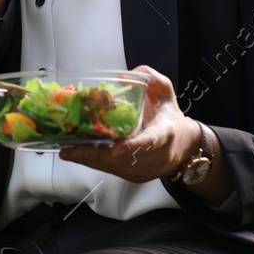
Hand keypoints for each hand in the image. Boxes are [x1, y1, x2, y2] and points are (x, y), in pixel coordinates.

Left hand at [58, 65, 198, 182]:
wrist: (185, 146)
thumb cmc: (170, 116)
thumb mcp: (165, 92)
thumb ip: (151, 79)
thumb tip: (123, 76)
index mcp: (165, 132)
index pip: (149, 142)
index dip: (132, 146)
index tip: (114, 148)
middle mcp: (157, 155)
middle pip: (123, 159)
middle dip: (95, 155)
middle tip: (69, 149)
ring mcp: (147, 169)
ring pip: (115, 168)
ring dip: (90, 161)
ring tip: (68, 152)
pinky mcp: (137, 177)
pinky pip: (114, 172)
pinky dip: (96, 164)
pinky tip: (79, 156)